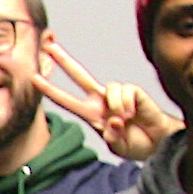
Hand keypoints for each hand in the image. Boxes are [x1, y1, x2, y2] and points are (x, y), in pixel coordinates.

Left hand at [36, 39, 181, 163]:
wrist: (158, 141)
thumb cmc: (135, 144)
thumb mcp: (119, 148)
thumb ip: (113, 137)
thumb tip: (114, 119)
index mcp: (91, 114)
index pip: (67, 100)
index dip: (50, 90)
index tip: (34, 79)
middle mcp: (100, 100)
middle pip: (79, 75)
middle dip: (64, 60)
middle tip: (48, 46)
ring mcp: (115, 94)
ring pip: (109, 88)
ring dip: (118, 108)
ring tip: (127, 120)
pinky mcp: (132, 91)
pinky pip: (125, 92)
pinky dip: (129, 105)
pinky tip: (135, 113)